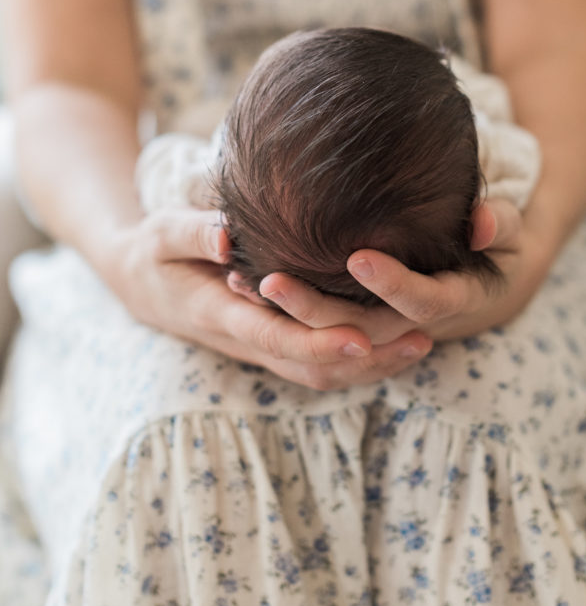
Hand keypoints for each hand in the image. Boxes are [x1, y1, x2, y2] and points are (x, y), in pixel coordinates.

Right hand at [106, 208, 432, 389]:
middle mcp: (245, 340)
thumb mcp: (163, 233)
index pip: (274, 336)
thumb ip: (194, 232)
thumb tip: (227, 234)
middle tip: (419, 339)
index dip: (318, 342)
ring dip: (372, 365)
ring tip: (423, 342)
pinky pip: (318, 363)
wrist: (142, 284)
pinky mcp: (273, 341)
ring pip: (319, 373)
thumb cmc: (156, 252)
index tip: (361, 339)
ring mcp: (261, 346)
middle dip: (366, 361)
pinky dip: (360, 360)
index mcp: (218, 314)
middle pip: (310, 366)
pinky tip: (396, 340)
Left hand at [248, 199, 544, 343]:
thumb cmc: (491, 244)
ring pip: (328, 337)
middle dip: (314, 311)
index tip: (357, 258)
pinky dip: (279, 314)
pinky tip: (240, 283)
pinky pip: (315, 328)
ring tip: (240, 283)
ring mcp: (379, 328)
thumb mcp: (508, 232)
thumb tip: (483, 223)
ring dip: (285, 318)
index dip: (393, 286)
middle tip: (270, 281)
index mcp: (452, 303)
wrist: (479, 280)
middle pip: (359, 331)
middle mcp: (410, 326)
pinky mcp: (356, 322)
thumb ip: (501, 222)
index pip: (422, 305)